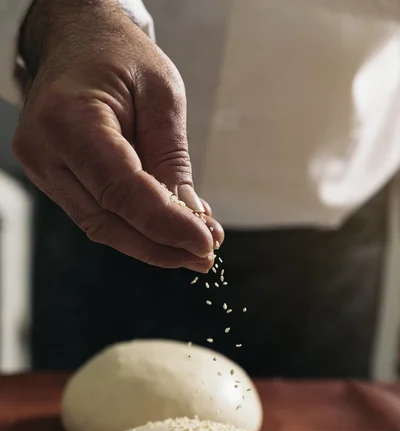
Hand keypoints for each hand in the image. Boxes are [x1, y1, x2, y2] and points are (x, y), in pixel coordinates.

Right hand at [13, 0, 223, 271]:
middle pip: (107, 220)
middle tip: (203, 256)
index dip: (165, 225)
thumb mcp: (162, 94)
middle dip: (160, 245)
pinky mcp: (52, 177)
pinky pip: (95, 214)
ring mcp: (42, 167)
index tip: (205, 243)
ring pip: (100, 226)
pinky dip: (133, 227)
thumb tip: (191, 218)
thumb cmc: (118, 55)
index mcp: (70, 119)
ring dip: (149, 243)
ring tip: (190, 248)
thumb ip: (171, 159)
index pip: (121, 191)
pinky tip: (165, 230)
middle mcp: (45, 150)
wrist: (75, 40)